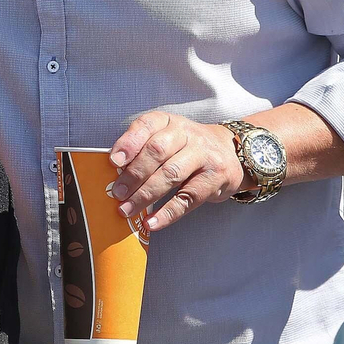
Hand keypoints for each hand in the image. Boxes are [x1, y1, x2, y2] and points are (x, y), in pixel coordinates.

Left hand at [107, 111, 247, 230]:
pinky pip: (188, 198)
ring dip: (145, 195)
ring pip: (171, 174)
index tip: (113, 162)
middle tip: (117, 193)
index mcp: (169, 121)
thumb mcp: (167, 137)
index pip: (147, 125)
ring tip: (128, 210)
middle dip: (133, 174)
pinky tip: (151, 222)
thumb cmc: (187, 148)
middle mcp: (188, 133)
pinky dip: (167, 213)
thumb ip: (143, 149)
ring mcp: (204, 155)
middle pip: (157, 151)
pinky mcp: (216, 177)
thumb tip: (115, 174)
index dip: (129, 143)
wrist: (230, 152)